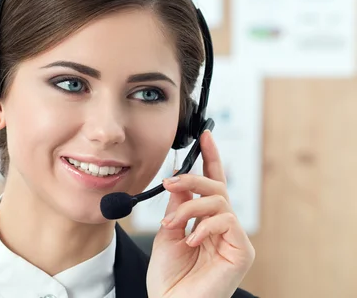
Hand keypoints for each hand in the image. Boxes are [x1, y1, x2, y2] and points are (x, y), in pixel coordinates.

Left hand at [146, 130, 254, 297]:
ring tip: (173, 223)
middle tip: (170, 181)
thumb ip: (178, 205)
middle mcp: (224, 227)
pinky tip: (191, 240)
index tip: (205, 135)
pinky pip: (227, 221)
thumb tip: (180, 178)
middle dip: (192, 179)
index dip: (210, 158)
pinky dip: (204, 226)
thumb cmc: (169, 277)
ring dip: (191, 207)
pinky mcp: (242, 252)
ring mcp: (234, 239)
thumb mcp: (168, 231)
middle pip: (217, 187)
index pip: (212, 184)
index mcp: (207, 221)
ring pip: (220, 201)